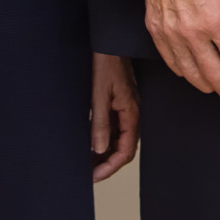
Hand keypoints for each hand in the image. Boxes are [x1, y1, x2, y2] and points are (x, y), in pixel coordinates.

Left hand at [91, 55, 140, 181]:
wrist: (108, 43)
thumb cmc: (106, 63)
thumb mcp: (99, 94)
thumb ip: (100, 123)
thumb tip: (99, 149)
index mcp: (131, 113)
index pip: (126, 150)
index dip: (111, 166)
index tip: (95, 175)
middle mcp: (131, 113)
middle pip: (123, 148)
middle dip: (107, 164)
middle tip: (89, 175)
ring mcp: (124, 109)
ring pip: (118, 140)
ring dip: (104, 154)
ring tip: (87, 164)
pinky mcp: (117, 104)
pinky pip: (113, 128)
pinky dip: (103, 140)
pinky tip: (91, 145)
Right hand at [139, 0, 219, 97]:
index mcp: (217, 20)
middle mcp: (193, 33)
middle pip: (215, 76)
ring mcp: (171, 33)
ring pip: (192, 75)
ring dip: (208, 85)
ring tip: (219, 86)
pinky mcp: (155, 30)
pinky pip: (171, 62)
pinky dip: (185, 73)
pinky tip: (194, 74)